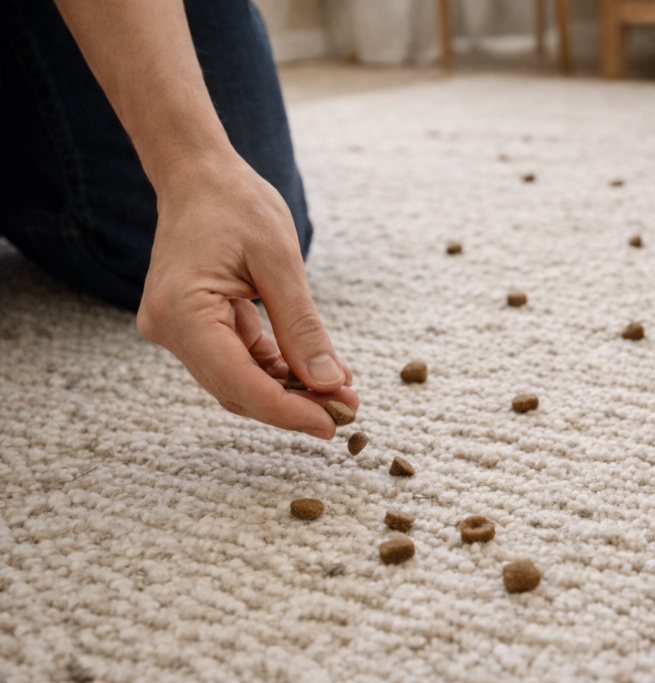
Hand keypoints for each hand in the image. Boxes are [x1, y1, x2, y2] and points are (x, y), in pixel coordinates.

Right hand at [136, 153, 357, 438]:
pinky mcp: (191, 327)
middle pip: (236, 389)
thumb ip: (303, 327)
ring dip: (287, 392)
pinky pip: (234, 362)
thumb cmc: (237, 204)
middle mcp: (168, 328)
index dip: (287, 410)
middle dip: (294, 404)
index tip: (332, 425)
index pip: (237, 381)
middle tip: (347, 411)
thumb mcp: (280, 262)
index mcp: (182, 310)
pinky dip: (273, 371)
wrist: (199, 174)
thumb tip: (330, 384)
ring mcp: (175, 330)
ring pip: (236, 381)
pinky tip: (312, 374)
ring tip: (338, 394)